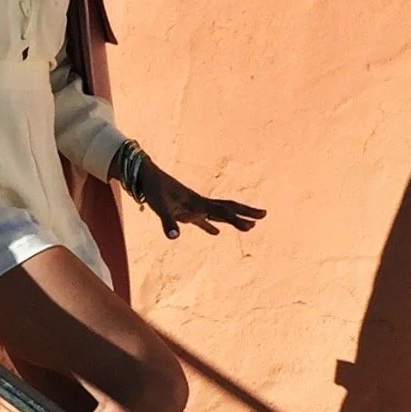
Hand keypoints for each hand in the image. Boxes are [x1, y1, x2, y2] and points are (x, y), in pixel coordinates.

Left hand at [136, 163, 264, 240]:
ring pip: (219, 212)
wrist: (145, 175)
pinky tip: (215, 232)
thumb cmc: (153, 190)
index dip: (237, 220)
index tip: (252, 226)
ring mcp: (194, 205)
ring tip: (250, 225)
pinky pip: (202, 219)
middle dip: (246, 212)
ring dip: (234, 218)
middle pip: (228, 207)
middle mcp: (199, 203)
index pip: (221, 212)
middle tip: (264, 215)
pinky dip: (210, 226)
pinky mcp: (185, 209)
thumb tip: (174, 237)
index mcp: (197, 203)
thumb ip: (168, 222)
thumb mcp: (160, 207)